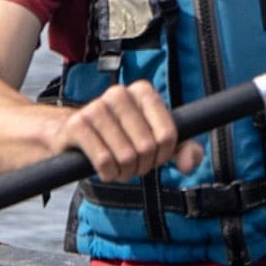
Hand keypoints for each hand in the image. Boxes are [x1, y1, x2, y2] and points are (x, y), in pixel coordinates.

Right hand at [55, 81, 203, 181]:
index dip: (163, 155)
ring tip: (118, 167)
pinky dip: (108, 174)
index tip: (153, 156)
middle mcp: (119, 93)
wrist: (77, 138)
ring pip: (126, 156)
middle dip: (142, 166)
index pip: (168, 135)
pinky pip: (104, 161)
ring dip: (124, 172)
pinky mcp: (77, 125)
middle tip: (132, 165)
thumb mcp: (159, 143)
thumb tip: (188, 164)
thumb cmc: (123, 139)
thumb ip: (184, 150)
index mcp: (143, 92)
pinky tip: (104, 170)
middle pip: (147, 147)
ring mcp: (95, 107)